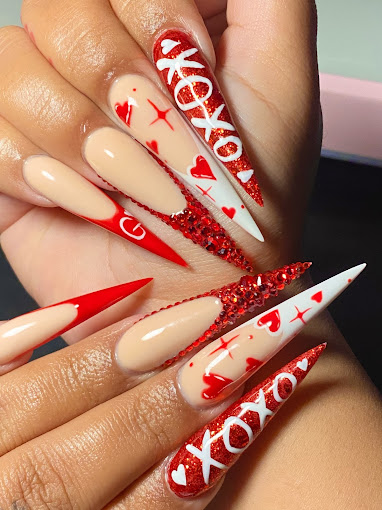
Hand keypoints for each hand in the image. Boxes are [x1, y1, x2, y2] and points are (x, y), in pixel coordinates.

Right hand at [0, 0, 320, 347]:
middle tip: (160, 149)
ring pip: (13, 66)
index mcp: (157, 32)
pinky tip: (84, 205)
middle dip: (114, 87)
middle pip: (57, 9)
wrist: (200, 293)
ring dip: (78, 138)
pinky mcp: (12, 158)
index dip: (152, 19)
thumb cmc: (245, 209)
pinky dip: (36, 173)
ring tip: (124, 186)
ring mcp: (50, 108)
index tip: (194, 81)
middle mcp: (99, 62)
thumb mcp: (283, 86)